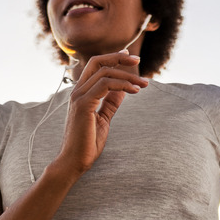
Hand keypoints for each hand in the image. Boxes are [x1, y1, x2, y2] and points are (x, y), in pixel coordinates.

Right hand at [55, 49, 147, 174]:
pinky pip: (105, 85)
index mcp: (81, 93)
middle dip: (118, 58)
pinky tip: (134, 91)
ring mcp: (79, 97)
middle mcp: (77, 91)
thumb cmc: (87, 143)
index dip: (112, 58)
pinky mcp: (83, 105)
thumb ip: (111, 103)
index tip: (129, 57)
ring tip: (144, 84)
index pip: (95, 66)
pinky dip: (122, 85)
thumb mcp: (103, 119)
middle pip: (97, 62)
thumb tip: (123, 90)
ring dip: (127, 76)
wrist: (75, 161)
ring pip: (105, 73)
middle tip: (138, 61)